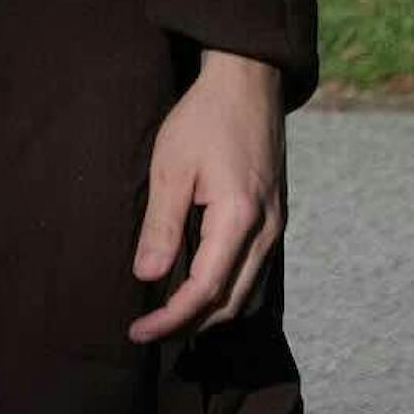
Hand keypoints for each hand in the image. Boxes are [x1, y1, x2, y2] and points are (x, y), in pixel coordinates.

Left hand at [128, 50, 286, 345]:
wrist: (248, 81)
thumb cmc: (203, 117)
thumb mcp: (171, 165)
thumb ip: (162, 225)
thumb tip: (147, 276)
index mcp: (239, 218)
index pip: (204, 291)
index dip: (170, 318)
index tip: (137, 331)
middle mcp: (266, 231)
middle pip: (231, 304)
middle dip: (189, 325)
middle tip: (149, 330)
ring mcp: (276, 226)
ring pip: (248, 294)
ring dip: (211, 313)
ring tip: (171, 317)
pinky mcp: (276, 219)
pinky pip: (256, 274)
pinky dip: (229, 292)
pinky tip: (203, 288)